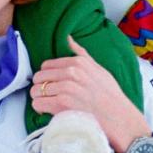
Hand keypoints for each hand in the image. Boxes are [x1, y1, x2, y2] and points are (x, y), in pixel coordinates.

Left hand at [30, 35, 150, 152]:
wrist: (116, 114)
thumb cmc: (109, 93)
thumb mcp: (97, 67)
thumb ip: (81, 53)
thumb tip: (68, 38)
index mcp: (78, 62)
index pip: (46, 65)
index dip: (46, 76)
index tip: (51, 83)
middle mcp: (70, 72)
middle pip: (39, 77)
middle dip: (40, 86)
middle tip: (48, 94)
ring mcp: (66, 88)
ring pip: (36, 90)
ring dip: (39, 98)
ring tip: (48, 102)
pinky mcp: (62, 103)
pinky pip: (38, 103)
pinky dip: (40, 107)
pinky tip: (48, 110)